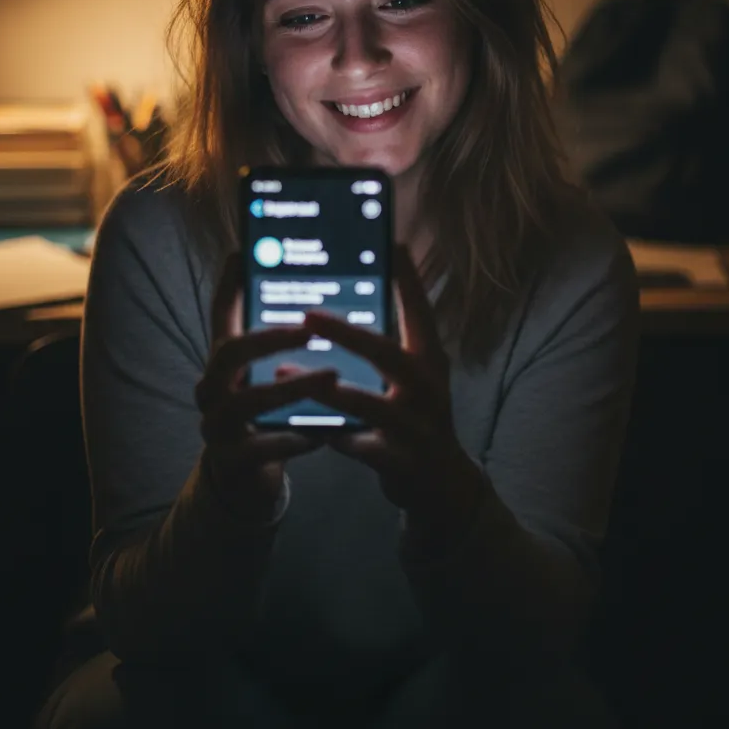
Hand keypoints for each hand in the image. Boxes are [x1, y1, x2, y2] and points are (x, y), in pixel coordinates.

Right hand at [196, 253, 337, 521]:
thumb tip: (315, 295)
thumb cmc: (262, 416)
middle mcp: (211, 387)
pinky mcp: (230, 460)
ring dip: (291, 388)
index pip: (220, 315)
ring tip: (330, 377)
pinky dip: (291, 439)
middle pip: (229, 352)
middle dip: (270, 338)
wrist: (243, 478)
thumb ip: (279, 345)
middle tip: (310, 331)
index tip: (242, 253)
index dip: (229, 284)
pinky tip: (320, 434)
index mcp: (222, 362)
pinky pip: (260, 447)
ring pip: (247, 401)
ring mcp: (216, 424)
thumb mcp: (263, 377)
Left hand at [303, 246, 484, 552]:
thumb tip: (355, 293)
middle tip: (308, 315)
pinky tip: (307, 428)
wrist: (441, 483)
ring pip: (372, 405)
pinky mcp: (403, 461)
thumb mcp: (414, 376)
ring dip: (329, 390)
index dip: (408, 280)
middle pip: (390, 355)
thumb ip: (389, 342)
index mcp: (431, 360)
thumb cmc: (416, 415)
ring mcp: (419, 427)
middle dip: (348, 334)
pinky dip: (335, 437)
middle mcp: (430, 388)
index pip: (421, 313)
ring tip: (287, 373)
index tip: (391, 245)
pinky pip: (361, 447)